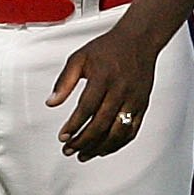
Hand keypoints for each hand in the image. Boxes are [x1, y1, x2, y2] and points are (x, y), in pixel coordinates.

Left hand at [50, 19, 158, 159]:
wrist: (139, 40)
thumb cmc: (108, 48)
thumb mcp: (79, 58)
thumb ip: (64, 81)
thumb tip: (51, 102)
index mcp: (103, 78)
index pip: (87, 109)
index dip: (74, 126)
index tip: (63, 137)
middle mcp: (120, 90)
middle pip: (101, 124)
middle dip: (83, 141)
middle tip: (69, 150)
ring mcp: (134, 100)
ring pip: (118, 132)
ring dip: (100, 148)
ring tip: (84, 155)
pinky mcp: (142, 105)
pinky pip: (132, 131)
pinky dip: (118, 144)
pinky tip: (104, 149)